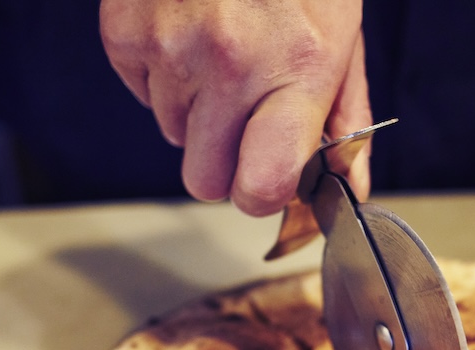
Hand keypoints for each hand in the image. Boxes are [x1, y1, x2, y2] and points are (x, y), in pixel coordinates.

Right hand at [100, 0, 371, 215]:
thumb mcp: (343, 37)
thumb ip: (346, 121)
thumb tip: (348, 190)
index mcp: (297, 72)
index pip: (259, 189)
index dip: (261, 192)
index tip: (268, 175)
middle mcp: (231, 66)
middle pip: (204, 181)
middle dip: (224, 162)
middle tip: (244, 116)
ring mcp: (171, 51)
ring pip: (173, 135)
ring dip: (196, 110)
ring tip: (221, 52)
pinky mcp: (126, 34)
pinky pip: (142, 95)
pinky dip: (163, 76)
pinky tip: (189, 32)